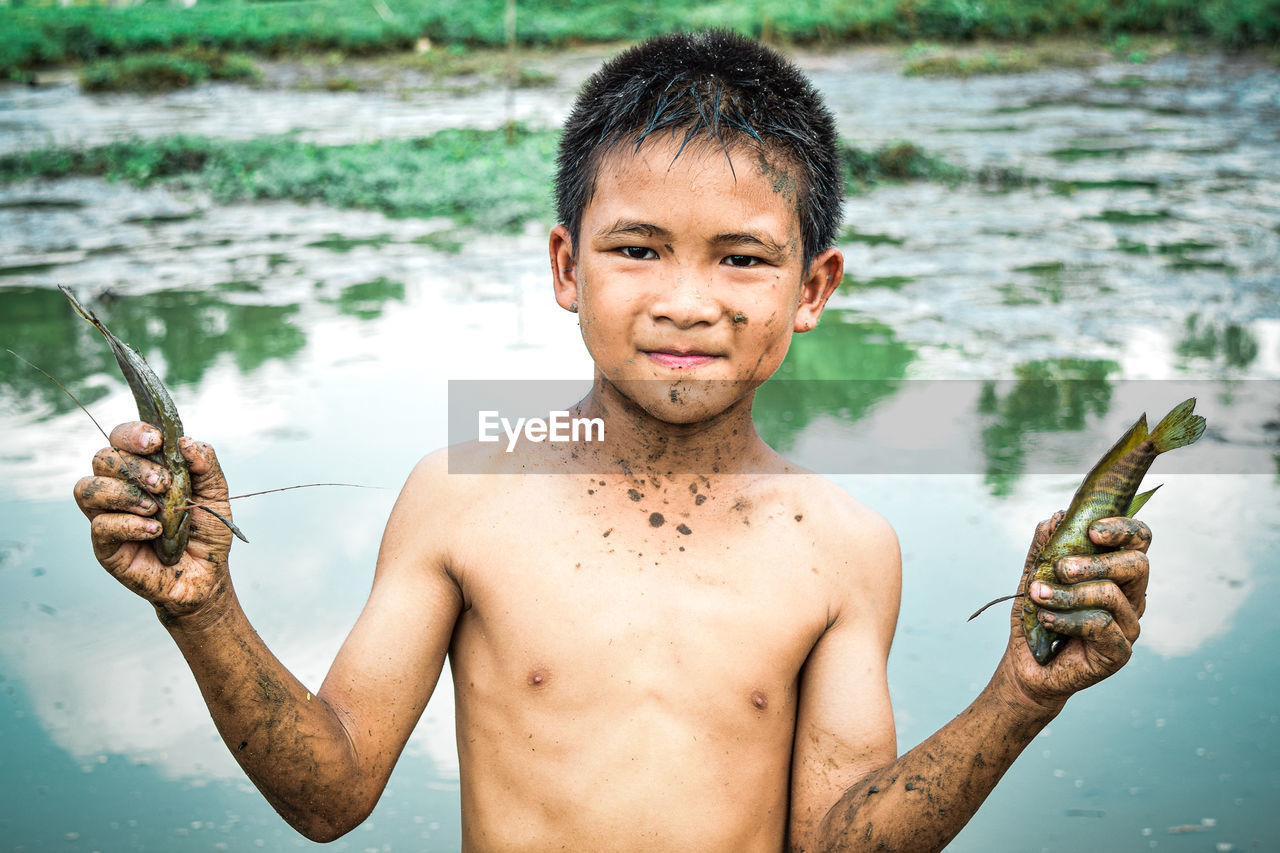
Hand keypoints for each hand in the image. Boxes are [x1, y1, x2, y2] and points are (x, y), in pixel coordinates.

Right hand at [73, 421, 235, 621]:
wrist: (206, 575)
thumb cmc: (207, 532)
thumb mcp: (216, 494)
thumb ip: (206, 465)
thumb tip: (185, 441)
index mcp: (145, 468)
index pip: (121, 438)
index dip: (133, 433)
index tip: (156, 442)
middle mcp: (121, 487)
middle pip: (103, 458)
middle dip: (134, 466)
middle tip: (163, 485)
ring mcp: (109, 515)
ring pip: (87, 488)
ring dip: (124, 493)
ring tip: (156, 508)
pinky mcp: (105, 545)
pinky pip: (100, 525)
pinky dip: (128, 524)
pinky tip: (154, 531)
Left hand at [999, 512, 1150, 710]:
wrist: (1028, 665)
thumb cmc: (1037, 617)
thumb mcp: (1034, 576)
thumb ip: (1044, 548)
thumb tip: (1054, 518)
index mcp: (1117, 572)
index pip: (1139, 541)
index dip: (1123, 528)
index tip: (1093, 529)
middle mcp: (1131, 597)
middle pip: (1136, 565)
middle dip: (1096, 562)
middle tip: (1062, 568)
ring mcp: (1129, 625)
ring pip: (1111, 595)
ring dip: (1068, 594)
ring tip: (1038, 595)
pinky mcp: (1120, 652)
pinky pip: (1100, 625)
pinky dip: (1066, 619)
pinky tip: (1046, 620)